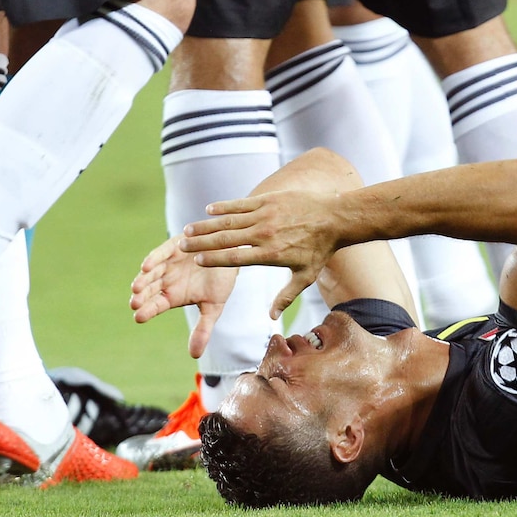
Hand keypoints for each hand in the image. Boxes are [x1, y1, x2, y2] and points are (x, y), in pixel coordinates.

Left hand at [130, 235, 237, 357]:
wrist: (233, 256)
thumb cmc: (221, 282)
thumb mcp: (213, 307)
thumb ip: (203, 330)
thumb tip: (195, 355)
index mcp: (173, 296)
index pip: (155, 305)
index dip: (147, 310)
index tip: (139, 317)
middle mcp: (167, 280)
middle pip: (149, 290)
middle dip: (141, 296)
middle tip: (135, 303)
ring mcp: (169, 263)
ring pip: (151, 272)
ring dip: (143, 279)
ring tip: (137, 288)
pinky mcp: (174, 246)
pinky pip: (162, 252)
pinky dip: (154, 259)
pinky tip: (147, 267)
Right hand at [178, 190, 342, 318]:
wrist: (334, 217)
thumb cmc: (319, 250)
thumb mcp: (304, 276)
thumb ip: (286, 297)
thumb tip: (271, 316)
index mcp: (270, 255)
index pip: (235, 259)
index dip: (213, 260)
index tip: (196, 262)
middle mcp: (264, 235)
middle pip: (225, 240)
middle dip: (201, 244)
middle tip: (181, 247)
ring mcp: (265, 215)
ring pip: (229, 221)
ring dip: (206, 226)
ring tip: (187, 230)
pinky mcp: (268, 200)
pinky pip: (241, 204)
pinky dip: (223, 207)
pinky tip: (208, 210)